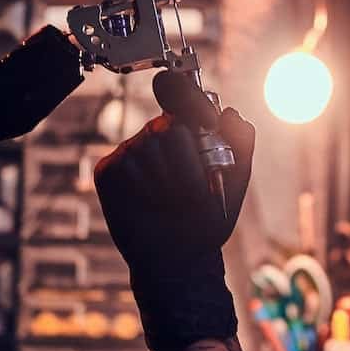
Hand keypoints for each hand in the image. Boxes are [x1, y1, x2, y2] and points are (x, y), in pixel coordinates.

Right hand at [93, 71, 254, 276]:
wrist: (182, 258)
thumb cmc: (208, 218)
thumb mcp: (235, 181)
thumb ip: (241, 144)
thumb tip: (230, 113)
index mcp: (187, 129)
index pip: (180, 92)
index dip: (190, 99)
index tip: (208, 122)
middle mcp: (155, 135)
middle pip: (168, 128)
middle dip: (187, 164)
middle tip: (194, 193)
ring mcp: (130, 152)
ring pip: (146, 149)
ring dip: (166, 183)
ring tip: (171, 203)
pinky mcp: (108, 172)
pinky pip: (124, 168)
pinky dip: (141, 191)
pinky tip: (147, 205)